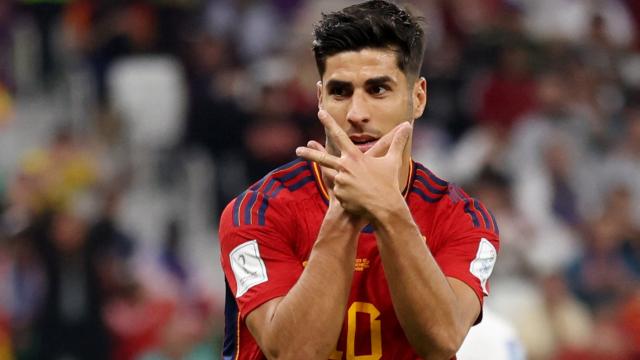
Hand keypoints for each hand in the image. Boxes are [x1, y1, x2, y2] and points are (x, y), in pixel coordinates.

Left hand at [296, 110, 411, 218]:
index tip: (320, 113)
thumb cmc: (389, 183)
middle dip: (309, 153)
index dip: (329, 123)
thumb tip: (408, 125)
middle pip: (322, 158)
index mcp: (354, 157)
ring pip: (338, 180)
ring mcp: (339, 183)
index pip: (339, 136)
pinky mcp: (339, 196)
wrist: (385, 208)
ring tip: (361, 190)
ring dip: (347, 185)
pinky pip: (341, 194)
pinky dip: (349, 195)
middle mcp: (344, 168)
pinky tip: (360, 201)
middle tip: (298, 150)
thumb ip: (397, 142)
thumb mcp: (393, 161)